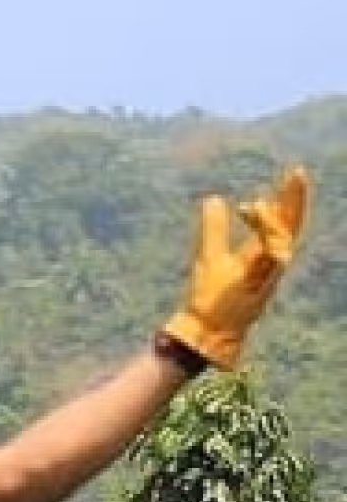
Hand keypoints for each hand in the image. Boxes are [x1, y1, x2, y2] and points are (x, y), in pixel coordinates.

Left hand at [161, 166, 310, 369]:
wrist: (203, 330)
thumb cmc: (210, 297)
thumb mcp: (210, 254)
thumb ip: (215, 228)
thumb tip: (213, 199)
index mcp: (261, 253)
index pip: (282, 220)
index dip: (289, 197)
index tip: (293, 172)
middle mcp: (269, 264)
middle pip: (291, 227)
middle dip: (295, 200)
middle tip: (297, 173)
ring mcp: (266, 278)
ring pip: (283, 243)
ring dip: (272, 222)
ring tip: (254, 205)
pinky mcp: (258, 291)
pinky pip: (271, 264)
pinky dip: (268, 246)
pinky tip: (257, 229)